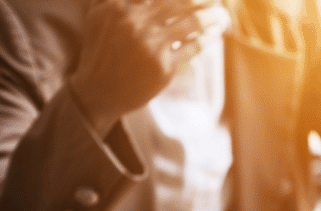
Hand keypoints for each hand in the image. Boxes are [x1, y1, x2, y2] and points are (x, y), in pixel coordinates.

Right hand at [68, 0, 229, 136]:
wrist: (98, 91)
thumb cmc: (102, 50)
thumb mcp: (100, 14)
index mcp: (118, 6)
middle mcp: (134, 22)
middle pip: (180, 2)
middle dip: (203, 0)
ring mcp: (151, 45)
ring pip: (192, 22)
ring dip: (212, 16)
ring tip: (221, 14)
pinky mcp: (164, 67)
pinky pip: (194, 47)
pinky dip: (209, 37)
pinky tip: (215, 32)